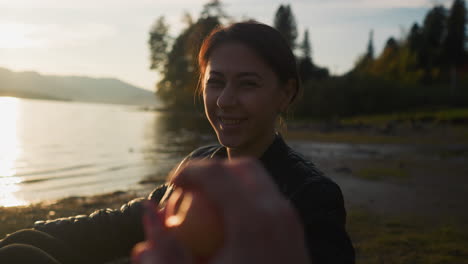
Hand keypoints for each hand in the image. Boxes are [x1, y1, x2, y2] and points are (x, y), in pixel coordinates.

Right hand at [132, 158, 310, 263]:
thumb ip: (167, 251)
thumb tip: (148, 209)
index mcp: (255, 221)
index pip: (218, 174)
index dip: (189, 170)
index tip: (172, 183)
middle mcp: (278, 211)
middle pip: (243, 167)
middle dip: (212, 169)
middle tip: (188, 188)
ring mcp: (291, 218)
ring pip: (257, 180)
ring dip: (229, 181)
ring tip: (203, 202)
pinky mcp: (294, 228)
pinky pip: (266, 197)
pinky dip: (243, 196)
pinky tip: (224, 219)